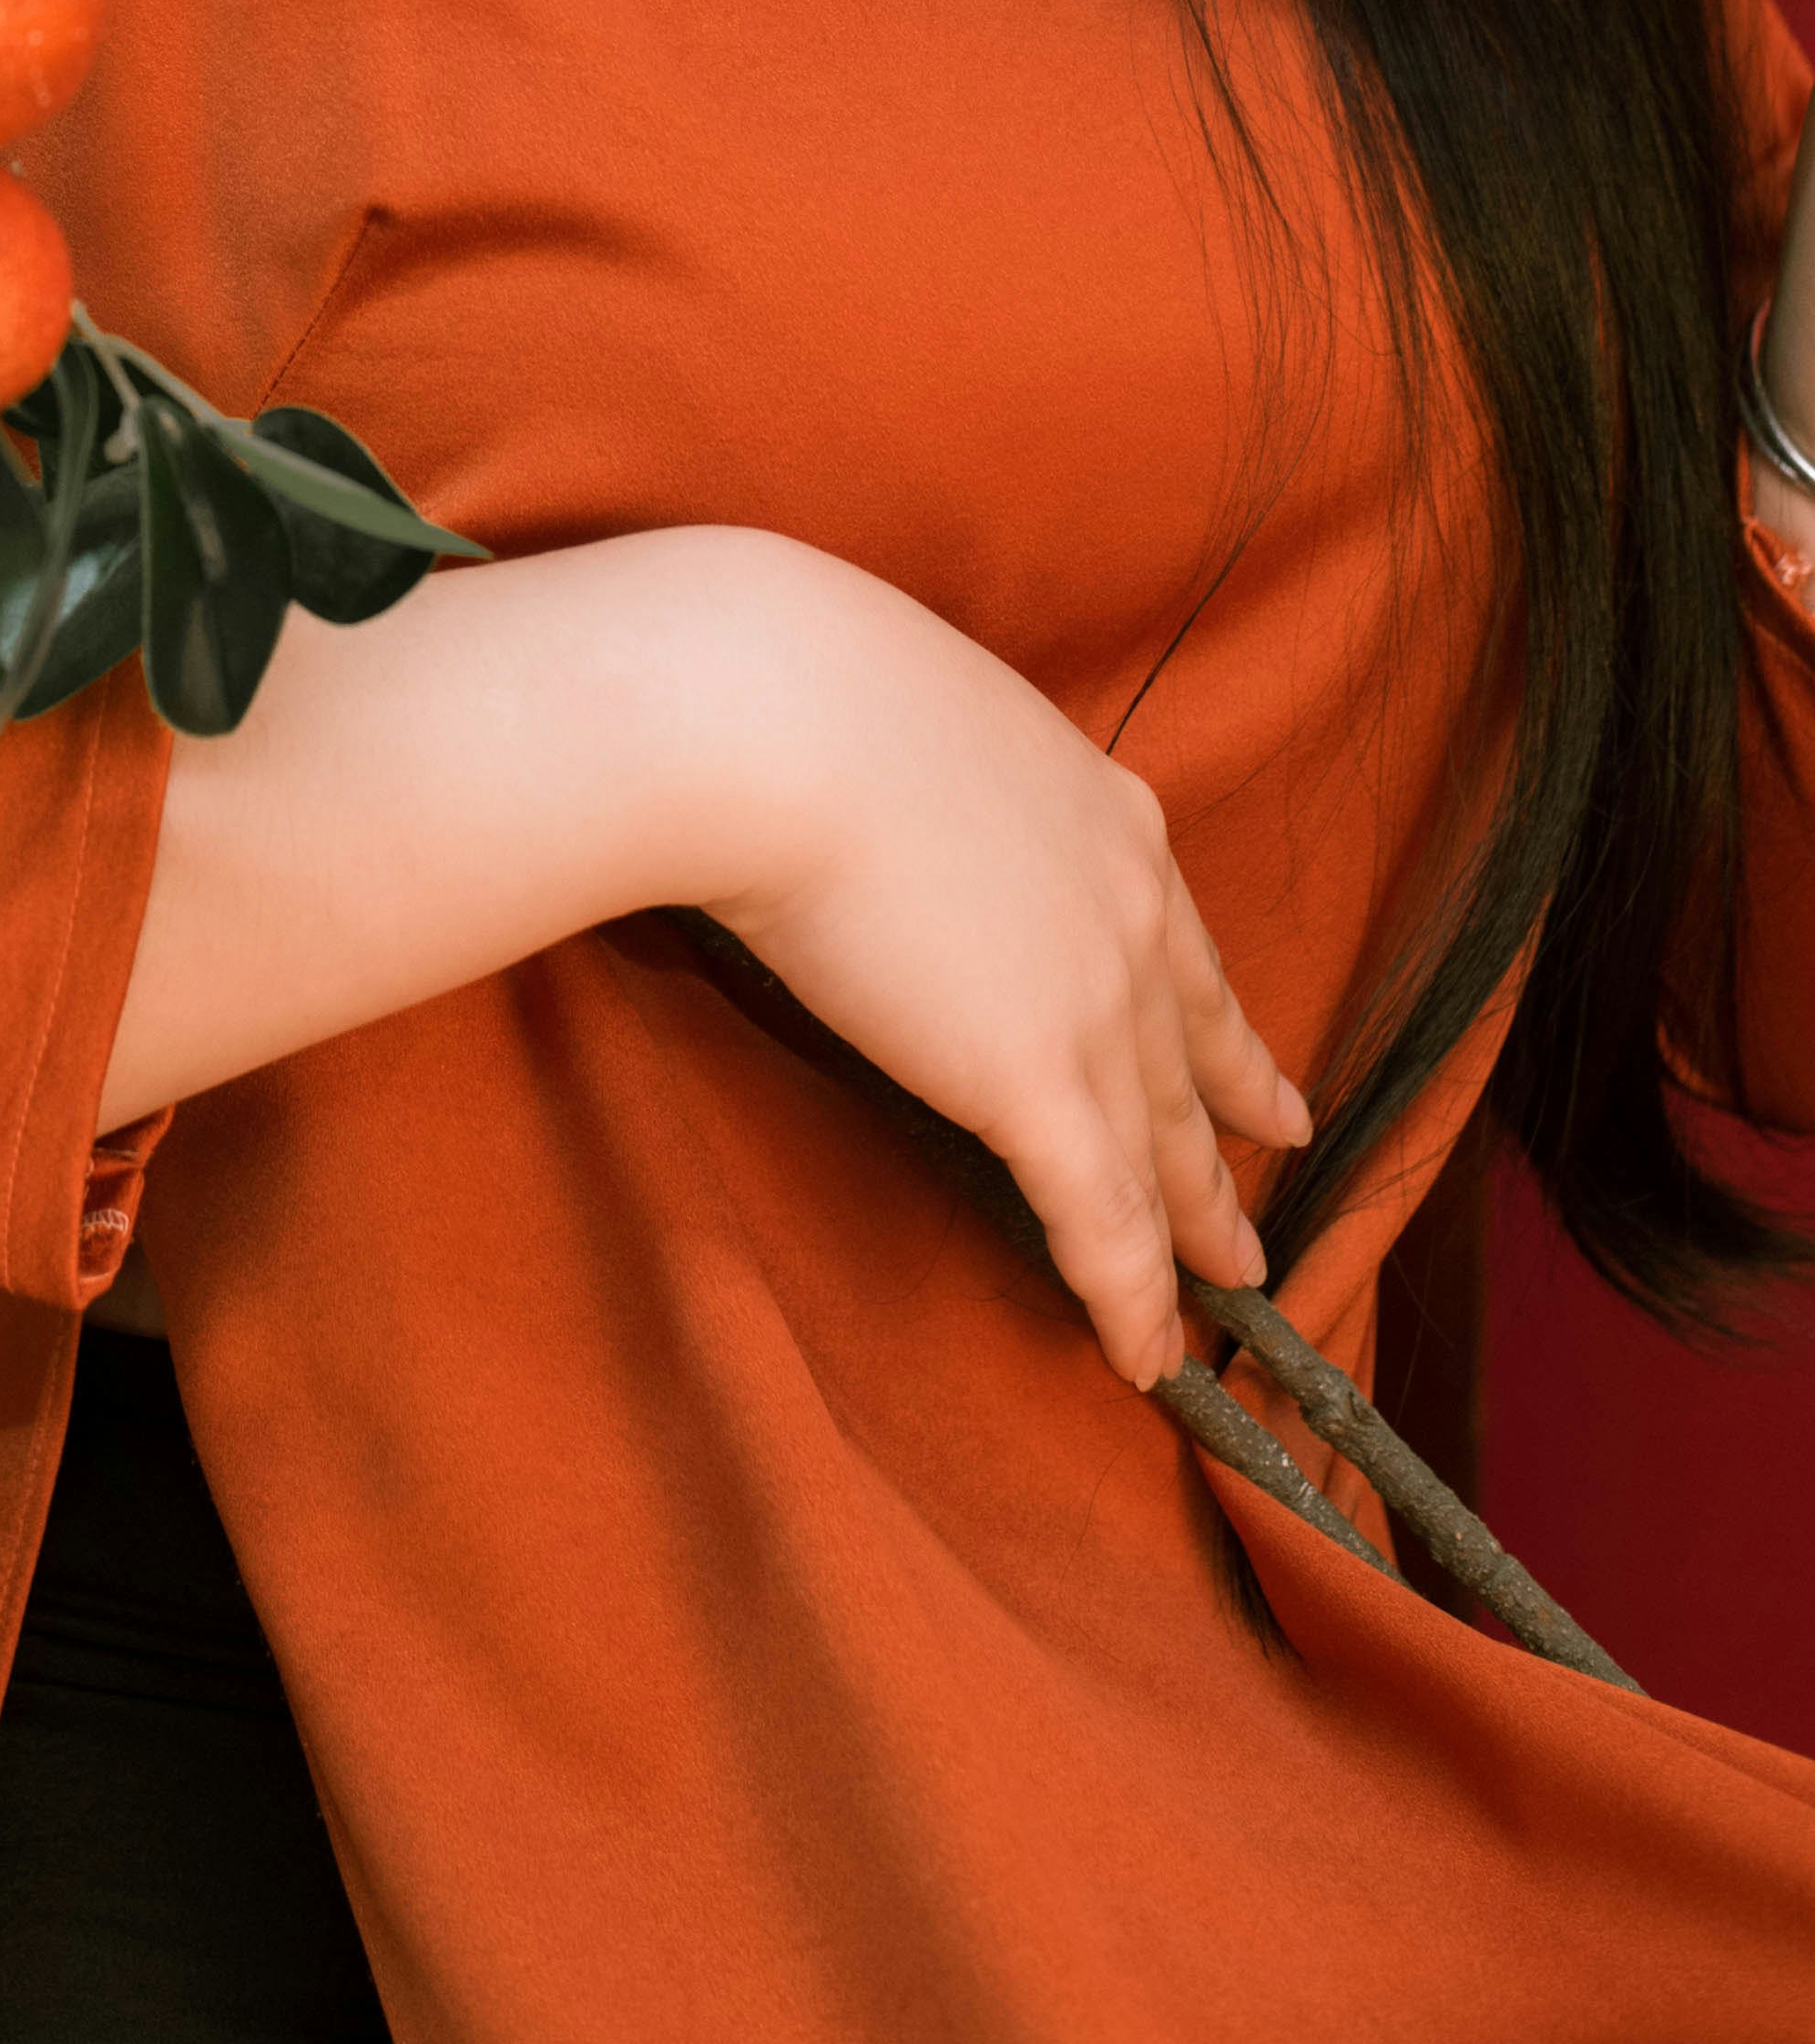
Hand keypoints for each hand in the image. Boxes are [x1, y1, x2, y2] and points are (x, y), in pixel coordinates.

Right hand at [669, 538, 1308, 1390]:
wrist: (780, 715)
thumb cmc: (800, 688)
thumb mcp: (914, 716)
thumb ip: (937, 777)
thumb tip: (873, 782)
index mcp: (1103, 813)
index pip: (1181, 950)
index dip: (1220, 1030)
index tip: (1263, 1085)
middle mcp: (1127, 908)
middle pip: (1187, 1057)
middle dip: (1227, 1138)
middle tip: (1260, 1204)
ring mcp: (1094, 1000)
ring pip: (1160, 1146)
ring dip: (1192, 1229)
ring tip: (1229, 1290)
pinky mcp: (1036, 1083)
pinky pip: (1099, 1218)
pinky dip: (1127, 1297)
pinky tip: (1145, 1355)